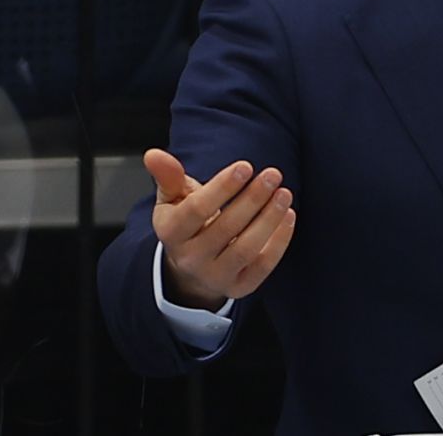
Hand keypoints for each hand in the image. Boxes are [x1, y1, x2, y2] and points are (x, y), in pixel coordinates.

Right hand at [144, 148, 295, 310]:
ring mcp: (215, 276)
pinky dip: (279, 241)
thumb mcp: (173, 199)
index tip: (246, 166)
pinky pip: (262, 266)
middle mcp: (190, 259)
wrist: (192, 268)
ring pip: (246, 249)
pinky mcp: (239, 287)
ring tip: (284, 194)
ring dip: (269, 219)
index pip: (197, 210)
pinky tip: (288, 216)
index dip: (222, 188)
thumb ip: (168, 176)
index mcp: (172, 233)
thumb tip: (153, 154)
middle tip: (272, 175)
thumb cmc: (187, 223)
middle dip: (252, 199)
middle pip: (226, 228)